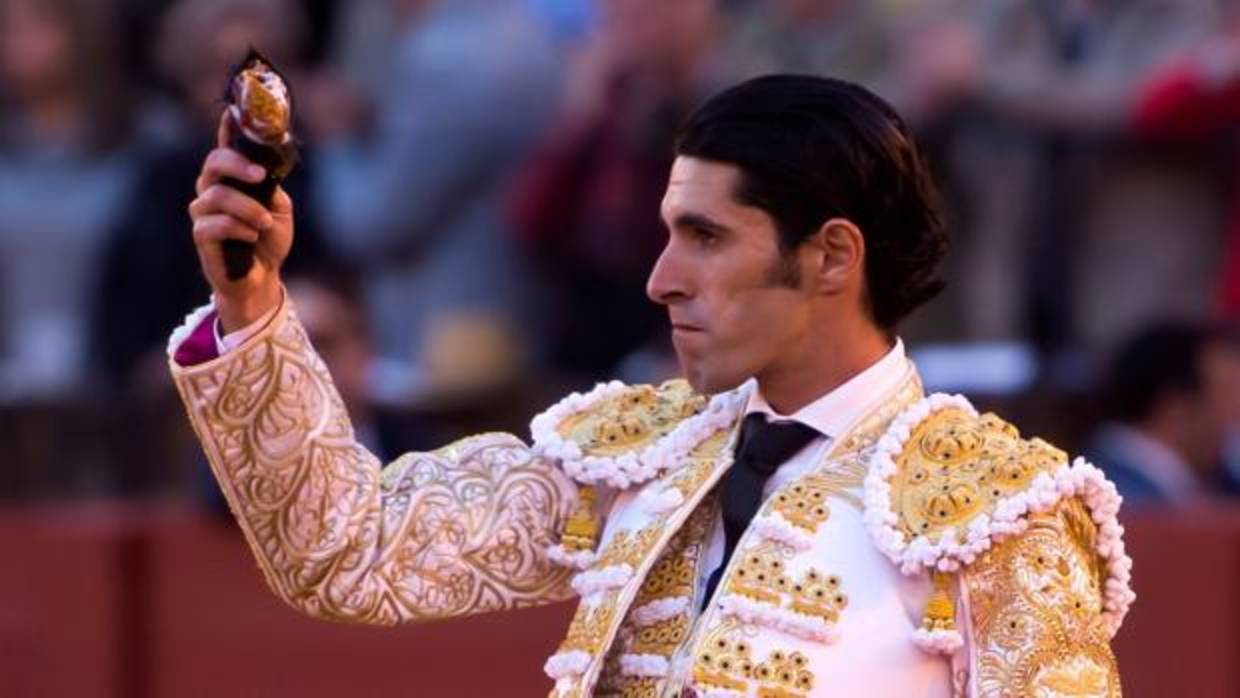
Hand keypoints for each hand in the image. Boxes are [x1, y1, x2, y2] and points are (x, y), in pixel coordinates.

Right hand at [188, 111, 292, 331]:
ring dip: (248, 209)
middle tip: (259, 176)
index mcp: (232, 178)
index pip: (225, 146)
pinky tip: (252, 236)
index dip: (227, 126)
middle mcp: (211, 189)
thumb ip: (269, 185)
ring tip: (263, 224)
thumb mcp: (278, 207)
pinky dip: (239, 228)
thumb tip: (265, 168)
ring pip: (218, 195)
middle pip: (213, 162)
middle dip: (237, 164)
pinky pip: (214, 223)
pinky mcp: (201, 236)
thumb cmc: (269, 239)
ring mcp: (203, 212)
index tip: (232, 109)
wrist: (263, 277)